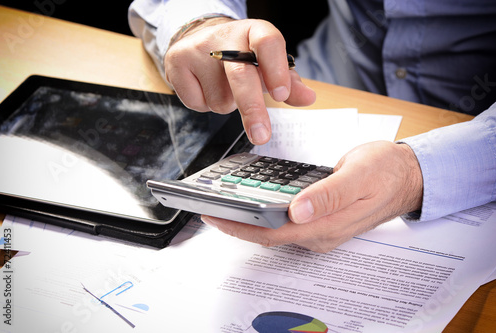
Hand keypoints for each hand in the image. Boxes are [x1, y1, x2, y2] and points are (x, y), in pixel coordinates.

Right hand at [164, 18, 315, 144]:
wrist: (200, 39)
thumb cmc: (241, 54)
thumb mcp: (268, 63)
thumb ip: (289, 82)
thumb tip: (307, 98)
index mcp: (253, 31)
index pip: (268, 42)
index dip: (276, 69)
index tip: (281, 95)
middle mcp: (225, 36)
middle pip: (240, 75)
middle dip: (252, 109)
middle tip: (261, 135)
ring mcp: (197, 48)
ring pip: (220, 98)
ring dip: (227, 104)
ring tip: (224, 86)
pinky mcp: (176, 62)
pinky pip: (198, 103)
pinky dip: (206, 104)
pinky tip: (205, 87)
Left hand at [201, 141, 423, 252]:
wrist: (406, 175)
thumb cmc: (385, 172)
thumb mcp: (358, 176)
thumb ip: (328, 194)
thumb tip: (298, 209)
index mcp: (326, 226)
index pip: (272, 234)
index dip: (241, 227)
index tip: (215, 216)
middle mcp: (320, 233)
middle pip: (269, 235)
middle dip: (238, 225)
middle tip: (212, 208)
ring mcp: (321, 229)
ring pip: (277, 229)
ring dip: (250, 219)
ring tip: (227, 204)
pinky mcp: (321, 220)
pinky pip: (287, 221)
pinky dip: (267, 213)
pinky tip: (257, 200)